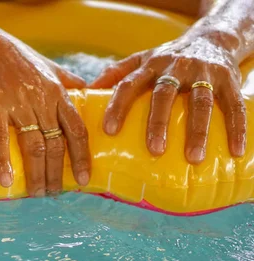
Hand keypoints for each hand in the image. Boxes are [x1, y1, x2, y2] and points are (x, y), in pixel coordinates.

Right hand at [0, 24, 90, 196]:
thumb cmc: (13, 56)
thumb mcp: (46, 65)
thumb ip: (67, 80)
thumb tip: (87, 91)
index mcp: (56, 91)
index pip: (76, 129)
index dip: (81, 156)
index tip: (84, 179)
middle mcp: (40, 98)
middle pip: (55, 144)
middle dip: (57, 173)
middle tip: (54, 194)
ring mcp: (16, 102)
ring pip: (32, 145)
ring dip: (36, 174)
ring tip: (36, 194)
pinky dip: (2, 161)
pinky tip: (6, 180)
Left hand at [90, 33, 246, 163]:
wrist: (213, 38)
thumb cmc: (169, 58)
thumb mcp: (142, 59)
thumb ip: (116, 73)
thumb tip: (87, 91)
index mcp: (150, 66)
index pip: (129, 84)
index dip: (118, 106)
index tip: (109, 131)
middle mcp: (175, 67)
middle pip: (164, 95)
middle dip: (158, 122)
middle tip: (154, 150)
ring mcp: (203, 73)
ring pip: (200, 102)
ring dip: (198, 131)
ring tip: (193, 157)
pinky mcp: (228, 79)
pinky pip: (234, 106)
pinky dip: (236, 129)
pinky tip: (235, 151)